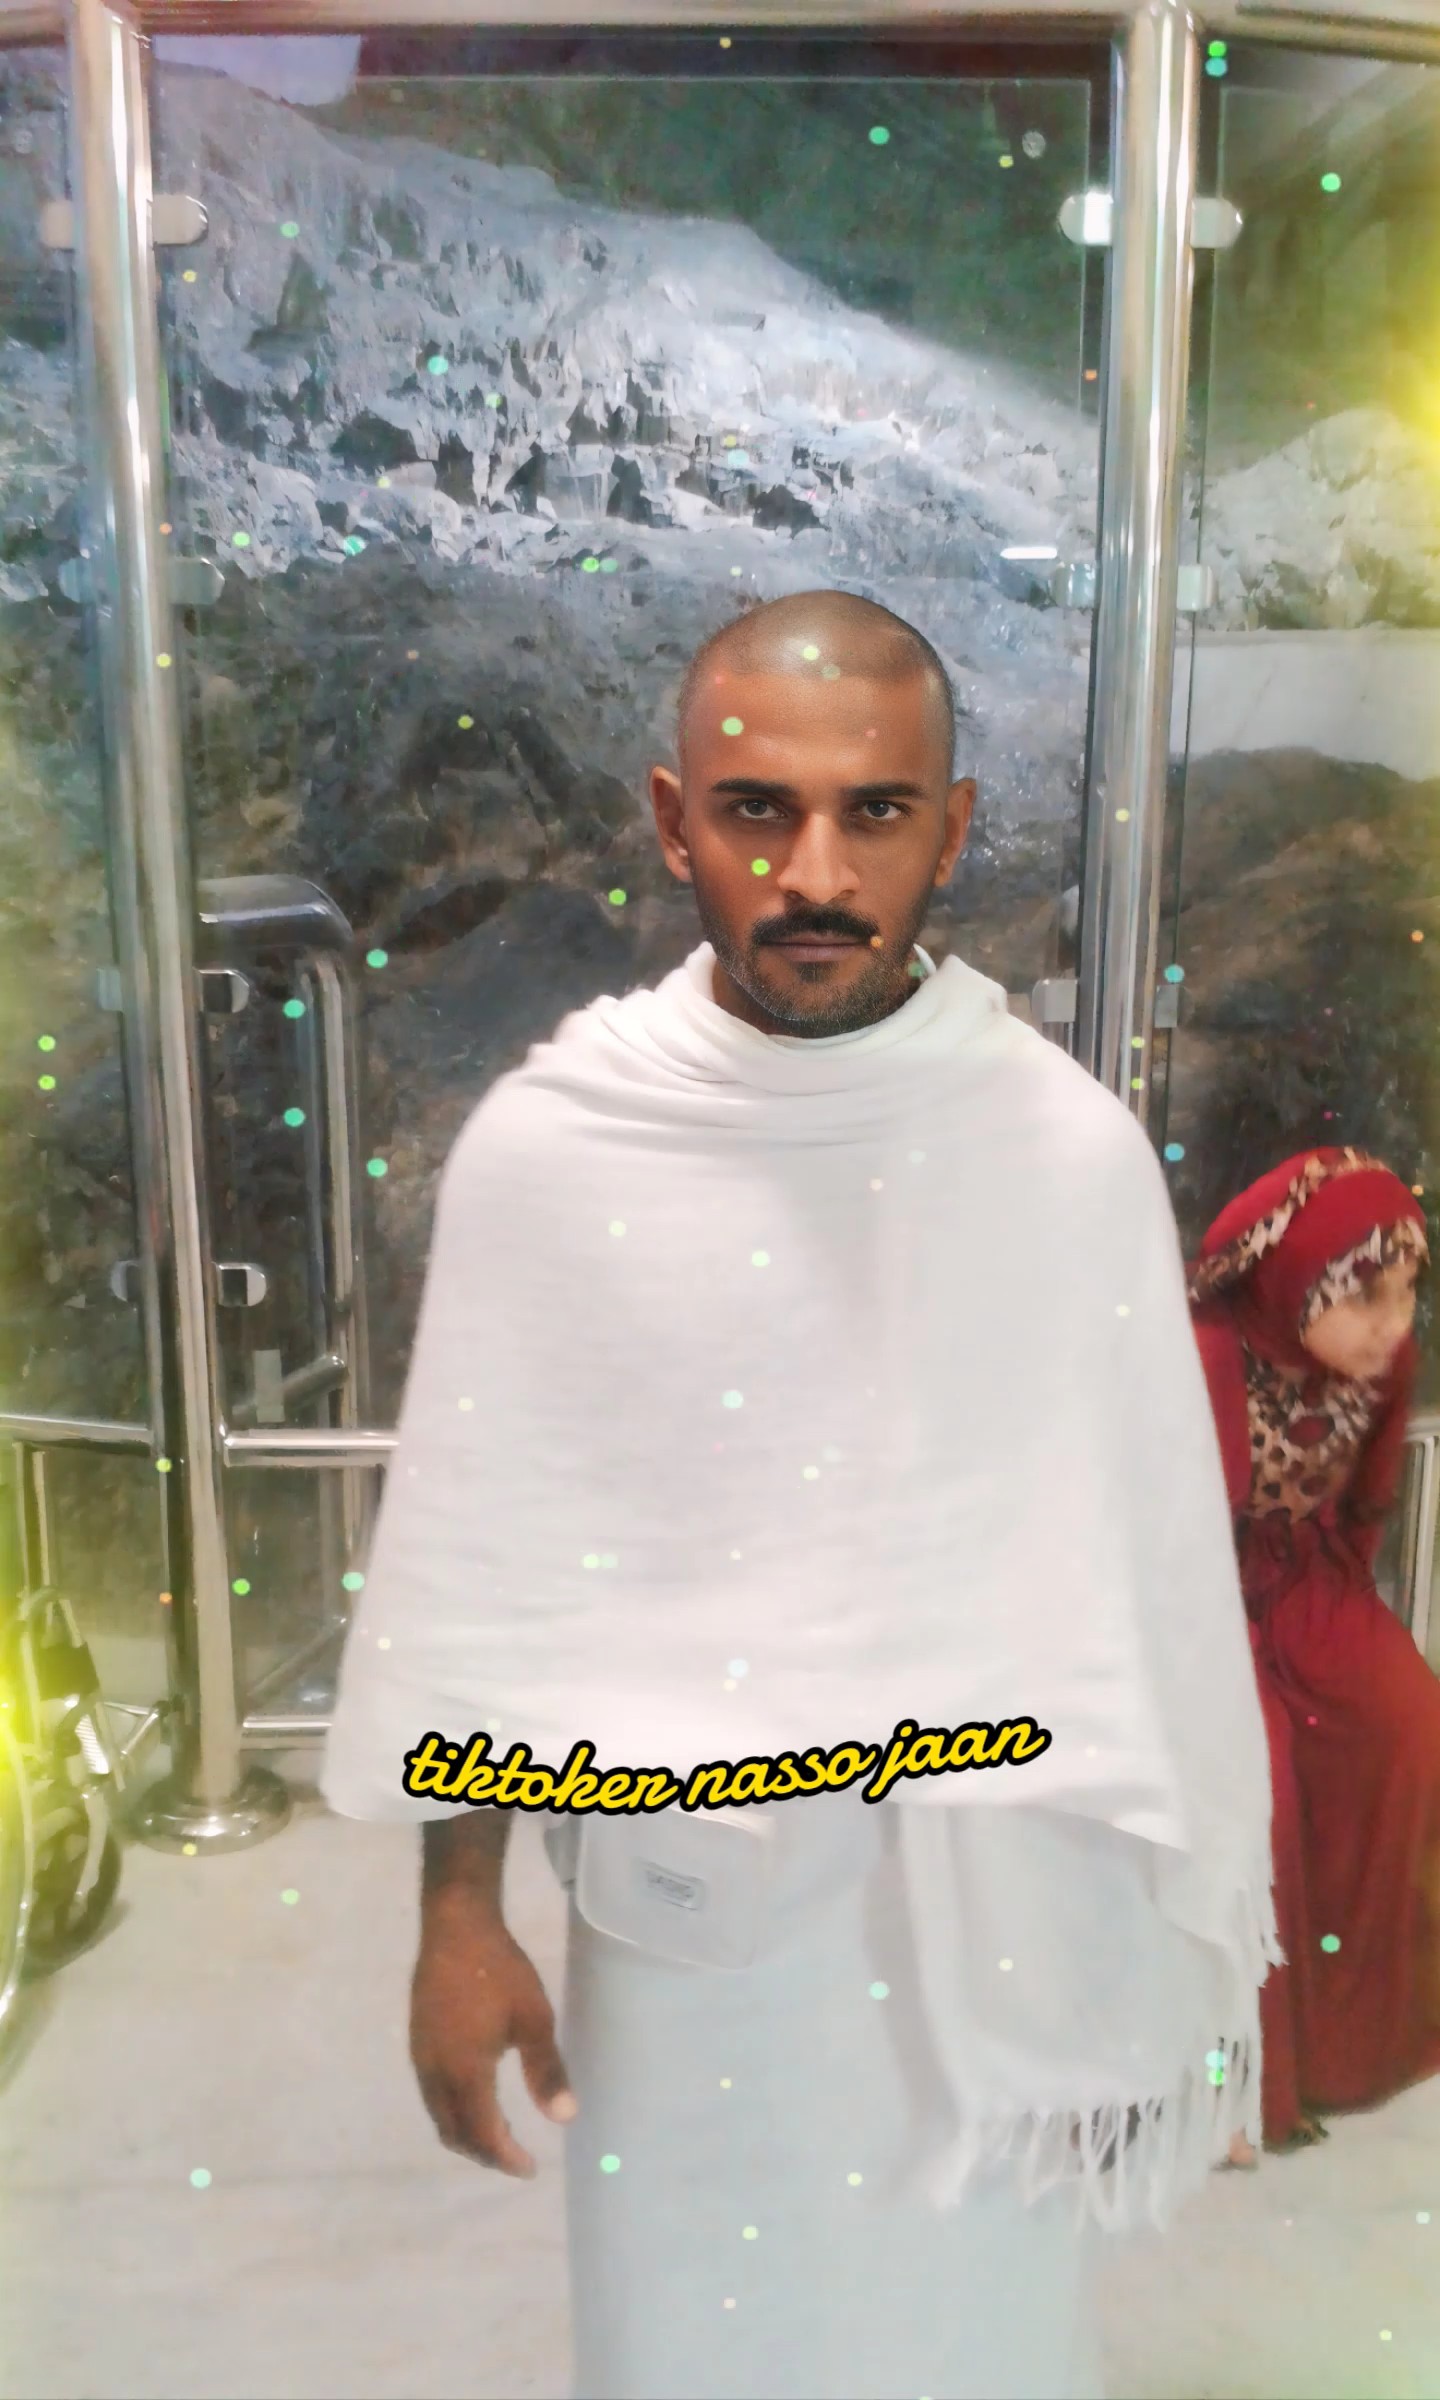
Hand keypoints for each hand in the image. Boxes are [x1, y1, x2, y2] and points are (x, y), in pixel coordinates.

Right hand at [410, 1898, 576, 2176]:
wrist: (455, 1926)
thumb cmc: (499, 1970)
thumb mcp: (533, 2018)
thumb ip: (547, 2070)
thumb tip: (565, 2119)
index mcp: (464, 2072)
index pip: (482, 2134)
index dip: (505, 2157)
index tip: (530, 2168)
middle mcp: (435, 2073)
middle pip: (455, 2133)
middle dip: (484, 2153)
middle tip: (515, 2156)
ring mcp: (421, 2057)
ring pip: (439, 2116)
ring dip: (467, 2134)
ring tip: (500, 2134)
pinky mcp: (418, 2041)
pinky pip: (432, 2096)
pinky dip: (454, 2112)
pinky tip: (476, 2098)